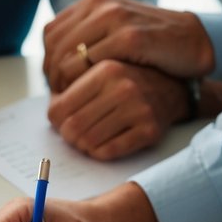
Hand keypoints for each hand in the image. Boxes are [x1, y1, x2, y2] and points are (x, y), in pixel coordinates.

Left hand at [43, 0, 213, 92]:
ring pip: (69, 55)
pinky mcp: (130, 37)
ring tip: (71, 98)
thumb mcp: (115, 29)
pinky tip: (88, 94)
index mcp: (94, 1)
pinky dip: (83, 82)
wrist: (193, 41)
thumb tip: (55, 58)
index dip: (48, 61)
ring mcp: (116, 18)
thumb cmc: (152, 43)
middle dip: (52, 74)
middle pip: (56, 45)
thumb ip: (89, 35)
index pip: (51, 33)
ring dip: (65, 81)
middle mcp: (101, 4)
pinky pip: (91, 62)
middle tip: (59, 96)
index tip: (55, 83)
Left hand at [47, 61, 190, 158]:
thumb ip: (71, 87)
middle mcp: (123, 87)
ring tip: (90, 137)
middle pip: (71, 128)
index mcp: (105, 69)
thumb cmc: (126, 83)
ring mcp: (138, 109)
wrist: (171, 90)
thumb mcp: (101, 73)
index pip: (58, 109)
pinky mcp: (150, 130)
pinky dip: (101, 152)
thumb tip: (50, 114)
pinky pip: (109, 152)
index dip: (56, 121)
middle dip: (69, 136)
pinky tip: (105, 142)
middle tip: (75, 133)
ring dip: (84, 145)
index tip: (63, 120)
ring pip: (88, 142)